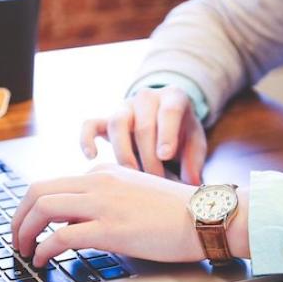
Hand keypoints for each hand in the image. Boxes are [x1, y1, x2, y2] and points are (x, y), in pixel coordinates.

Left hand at [11, 164, 249, 265]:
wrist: (206, 216)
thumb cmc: (179, 212)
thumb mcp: (137, 194)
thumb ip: (111, 199)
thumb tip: (86, 221)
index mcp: (105, 173)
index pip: (55, 184)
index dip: (34, 208)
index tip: (30, 226)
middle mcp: (99, 182)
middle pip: (38, 191)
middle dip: (18, 217)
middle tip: (16, 239)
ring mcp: (103, 204)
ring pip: (43, 208)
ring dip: (24, 231)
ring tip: (23, 251)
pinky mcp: (110, 229)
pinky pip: (61, 236)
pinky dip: (44, 249)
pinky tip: (43, 261)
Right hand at [80, 86, 206, 184]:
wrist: (164, 119)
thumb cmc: (182, 133)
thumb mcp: (195, 143)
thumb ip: (194, 161)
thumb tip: (191, 184)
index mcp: (173, 97)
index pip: (169, 111)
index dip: (166, 134)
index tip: (165, 156)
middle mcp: (147, 98)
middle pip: (143, 125)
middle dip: (149, 157)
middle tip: (156, 180)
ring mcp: (124, 107)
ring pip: (117, 123)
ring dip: (124, 153)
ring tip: (132, 176)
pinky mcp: (106, 119)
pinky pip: (90, 124)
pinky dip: (87, 139)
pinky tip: (92, 157)